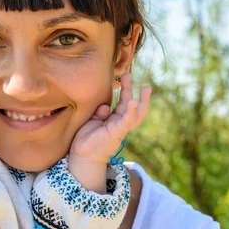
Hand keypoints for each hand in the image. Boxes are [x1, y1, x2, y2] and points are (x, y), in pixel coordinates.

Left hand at [69, 73, 150, 191]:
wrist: (83, 155)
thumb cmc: (87, 138)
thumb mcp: (92, 120)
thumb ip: (100, 112)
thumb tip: (105, 106)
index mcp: (114, 119)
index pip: (123, 102)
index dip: (125, 89)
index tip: (123, 76)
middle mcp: (120, 122)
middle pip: (130, 104)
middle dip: (130, 89)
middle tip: (128, 74)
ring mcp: (120, 128)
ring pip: (136, 114)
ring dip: (142, 101)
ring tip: (146, 89)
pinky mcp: (117, 133)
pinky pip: (127, 121)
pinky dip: (131, 112)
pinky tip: (134, 102)